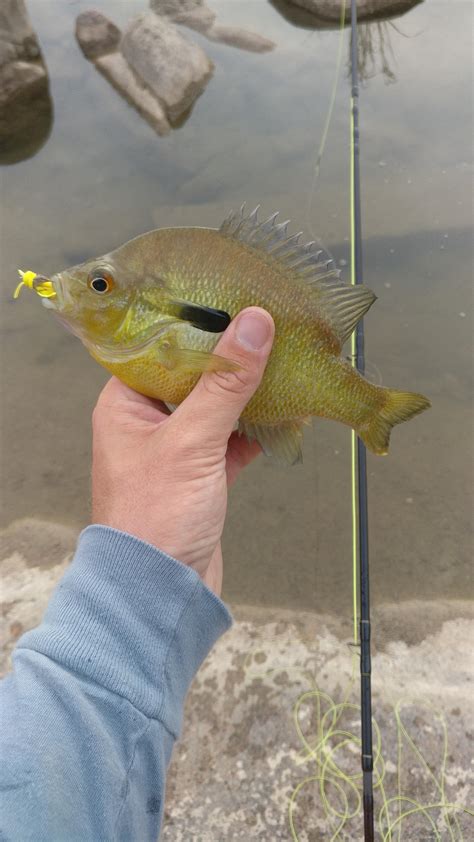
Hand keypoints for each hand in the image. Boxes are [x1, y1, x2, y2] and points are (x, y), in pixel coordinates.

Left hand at [91, 307, 273, 595]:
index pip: (159, 347)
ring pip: (217, 408)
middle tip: (271, 328)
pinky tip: (287, 413)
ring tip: (286, 364)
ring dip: (250, 394)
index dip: (196, 323)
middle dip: (232, 358)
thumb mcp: (191, 441)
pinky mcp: (202, 475)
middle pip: (194, 375)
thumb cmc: (156, 514)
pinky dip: (257, 430)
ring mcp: (176, 449)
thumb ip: (224, 382)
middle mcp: (147, 422)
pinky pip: (233, 440)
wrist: (160, 592)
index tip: (235, 300)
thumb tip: (254, 324)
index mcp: (125, 403)